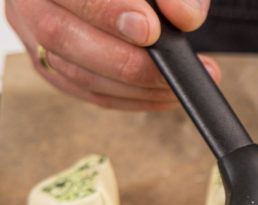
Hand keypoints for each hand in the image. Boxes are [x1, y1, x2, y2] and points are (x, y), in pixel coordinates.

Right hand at [5, 0, 220, 110]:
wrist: (118, 0)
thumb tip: (185, 16)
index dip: (108, 12)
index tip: (150, 30)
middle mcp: (29, 2)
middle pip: (61, 37)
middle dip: (127, 61)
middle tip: (174, 69)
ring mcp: (34, 38)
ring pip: (76, 74)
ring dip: (136, 88)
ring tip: (180, 84)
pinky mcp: (52, 68)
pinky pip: (90, 94)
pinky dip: (132, 99)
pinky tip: (165, 95)